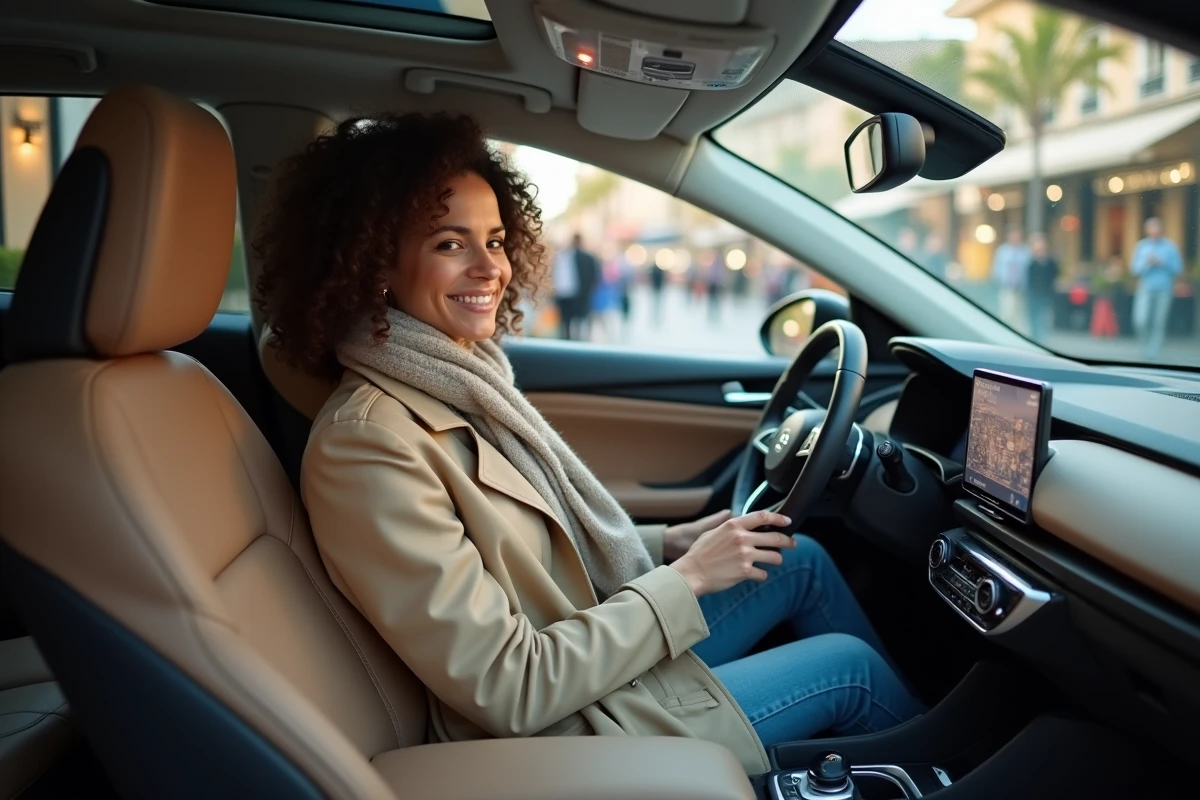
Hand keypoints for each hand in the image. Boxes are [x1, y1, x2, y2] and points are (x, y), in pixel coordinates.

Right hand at [670, 510, 795, 596]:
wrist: (691, 573)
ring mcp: (745, 555)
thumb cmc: (699, 553)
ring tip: (773, 561)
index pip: (762, 517)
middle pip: (775, 538)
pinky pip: (763, 574)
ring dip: (776, 560)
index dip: (778, 518)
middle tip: (792, 543)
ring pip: (774, 557)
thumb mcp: (712, 532)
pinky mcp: (745, 571)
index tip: (788, 521)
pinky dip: (761, 575)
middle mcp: (742, 538)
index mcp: (733, 525)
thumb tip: (742, 525)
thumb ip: (729, 527)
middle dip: (788, 541)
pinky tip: (756, 575)